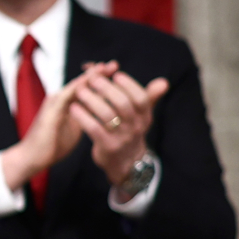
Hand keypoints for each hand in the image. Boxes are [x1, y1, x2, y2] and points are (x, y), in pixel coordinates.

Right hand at [0, 61, 109, 189]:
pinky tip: (91, 80)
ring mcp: (54, 102)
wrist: (31, 157)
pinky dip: (80, 86)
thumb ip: (84, 118)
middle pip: (82, 83)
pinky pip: (68, 95)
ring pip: (76, 85)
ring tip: (105, 67)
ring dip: (91, 76)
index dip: (100, 80)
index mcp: (66, 105)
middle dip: (98, 73)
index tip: (116, 73)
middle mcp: (59, 99)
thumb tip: (100, 115)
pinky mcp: (52, 109)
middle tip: (115, 64)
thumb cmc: (52, 146)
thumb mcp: (74, 129)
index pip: (85, 89)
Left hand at [67, 64, 169, 185]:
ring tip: (79, 90)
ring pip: (107, 114)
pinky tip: (74, 107)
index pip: (141, 98)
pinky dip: (83, 116)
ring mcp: (122, 138)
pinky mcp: (107, 147)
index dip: (129, 85)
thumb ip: (149, 98)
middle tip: (92, 78)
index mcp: (145, 117)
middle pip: (123, 103)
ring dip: (91, 100)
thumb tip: (164, 82)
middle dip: (106, 88)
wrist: (126, 164)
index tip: (116, 74)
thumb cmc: (130, 132)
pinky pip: (94, 129)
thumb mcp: (142, 117)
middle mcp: (136, 127)